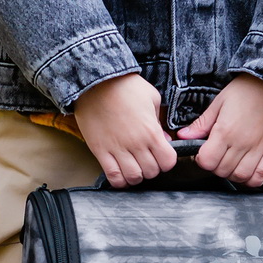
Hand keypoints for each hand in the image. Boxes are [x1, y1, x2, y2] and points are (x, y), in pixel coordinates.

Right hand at [74, 73, 176, 187]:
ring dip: (137, 176)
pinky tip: (121, 173)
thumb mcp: (152, 97)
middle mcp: (135, 143)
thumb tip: (164, 139)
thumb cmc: (124, 86)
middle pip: (151, 172)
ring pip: (133, 178)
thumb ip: (159, 121)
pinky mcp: (100, 151)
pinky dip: (119, 180)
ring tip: (134, 167)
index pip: (168, 162)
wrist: (95, 82)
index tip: (163, 155)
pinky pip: (112, 176)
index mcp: (151, 131)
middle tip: (148, 160)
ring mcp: (117, 149)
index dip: (167, 161)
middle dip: (152, 169)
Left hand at [178, 75, 262, 185]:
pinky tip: (247, 169)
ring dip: (232, 174)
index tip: (204, 152)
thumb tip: (183, 136)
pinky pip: (260, 176)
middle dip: (215, 166)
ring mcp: (259, 149)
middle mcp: (242, 143)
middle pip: (221, 171)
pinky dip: (252, 179)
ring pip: (240, 176)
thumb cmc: (248, 89)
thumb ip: (202, 123)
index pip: (207, 161)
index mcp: (225, 130)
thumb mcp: (220, 101)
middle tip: (218, 155)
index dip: (201, 159)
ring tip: (231, 162)